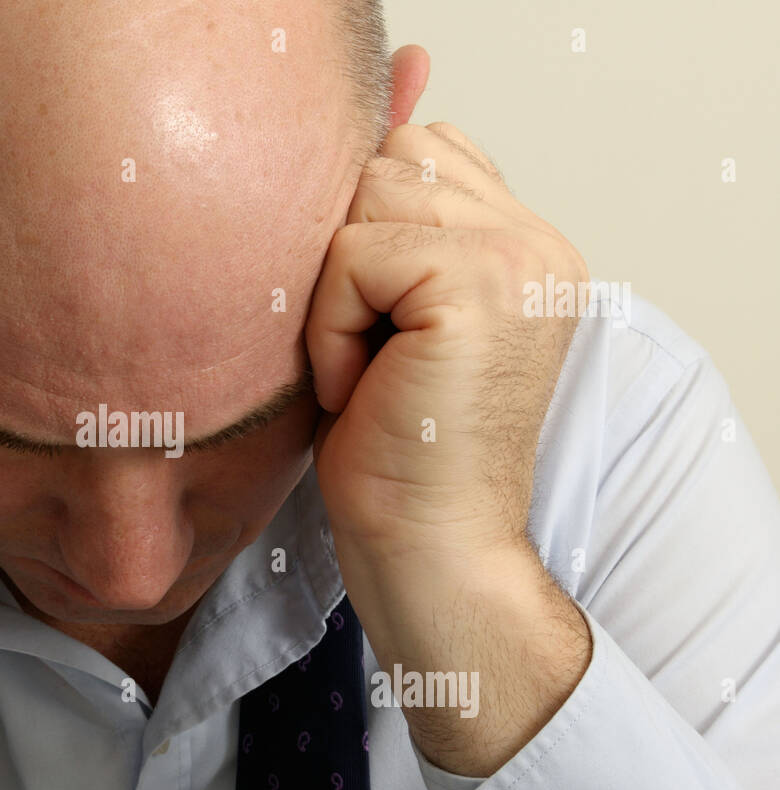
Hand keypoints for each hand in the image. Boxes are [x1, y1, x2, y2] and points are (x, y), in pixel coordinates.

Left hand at [307, 121, 591, 774]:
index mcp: (528, 251)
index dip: (365, 231)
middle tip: (368, 354)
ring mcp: (521, 260)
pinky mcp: (481, 286)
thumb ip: (398, 238)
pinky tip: (359, 389)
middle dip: (350, 255)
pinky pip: (354, 253)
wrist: (431, 555)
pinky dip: (333, 326)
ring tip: (366, 371)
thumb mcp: (397, 326)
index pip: (424, 152)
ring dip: (338, 291)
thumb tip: (342, 168)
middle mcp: (539, 245)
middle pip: (392, 159)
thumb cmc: (396, 460)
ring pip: (370, 194)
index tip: (374, 330)